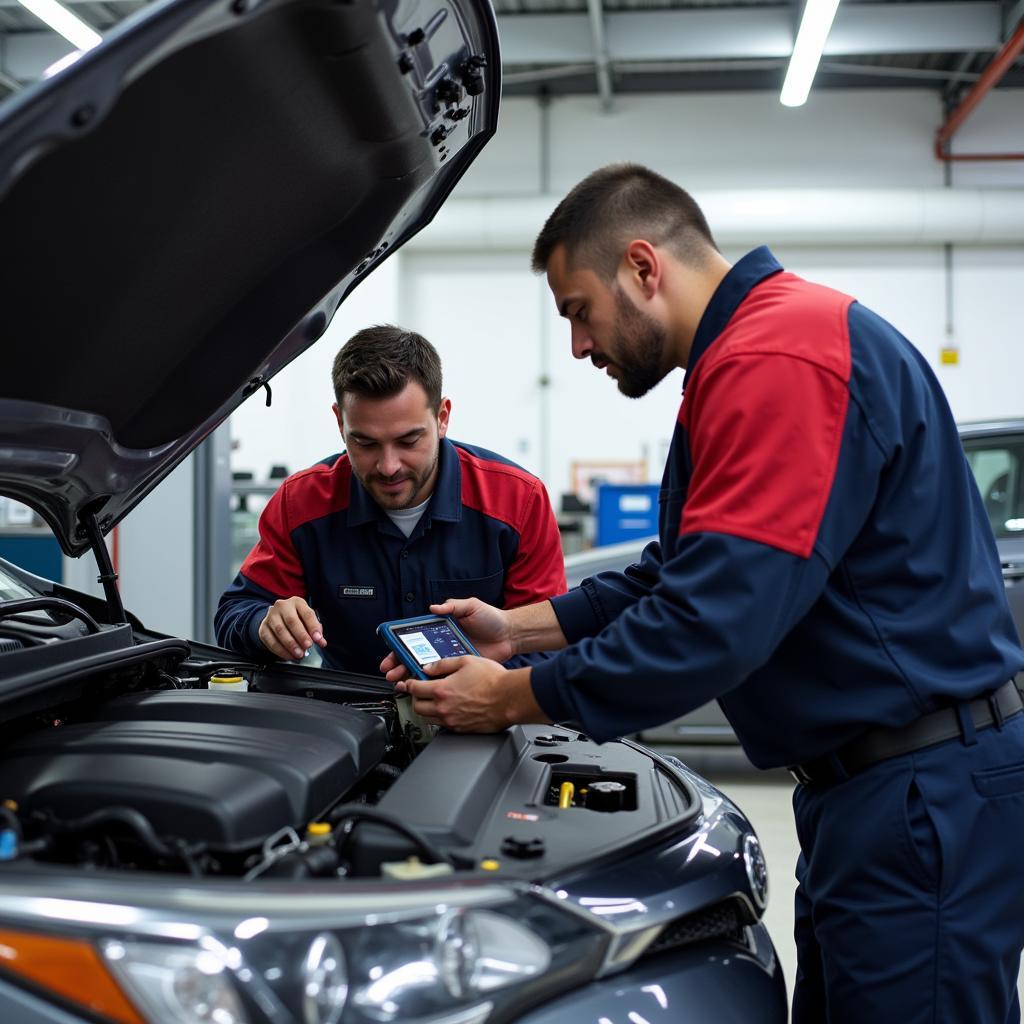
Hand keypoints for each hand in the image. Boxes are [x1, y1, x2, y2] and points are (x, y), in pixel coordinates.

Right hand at [258, 597, 326, 660]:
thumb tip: (321, 642)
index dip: (313, 627)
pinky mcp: (263, 628)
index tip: (318, 638)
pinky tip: (288, 655)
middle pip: (292, 621)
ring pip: (280, 630)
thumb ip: (316, 631)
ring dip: (290, 644)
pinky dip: (280, 650)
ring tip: (299, 653)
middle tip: (307, 646)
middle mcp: (282, 606)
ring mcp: (271, 616)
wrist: (277, 618)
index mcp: (297, 602)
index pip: (307, 614)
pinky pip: (270, 640)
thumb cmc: (296, 619)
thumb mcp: (307, 620)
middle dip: (301, 636)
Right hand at [380, 597, 514, 685]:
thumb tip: (434, 607)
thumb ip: (453, 606)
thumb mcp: (471, 606)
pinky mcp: (460, 671)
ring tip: (400, 683)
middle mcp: (442, 645)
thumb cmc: (491, 619)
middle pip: (416, 656)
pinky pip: (443, 679)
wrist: (510, 635)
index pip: (415, 638)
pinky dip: (431, 685)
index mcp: (441, 630)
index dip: (401, 646)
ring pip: (426, 670)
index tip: (391, 653)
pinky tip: (421, 689)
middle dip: (400, 665)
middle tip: (391, 673)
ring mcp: (450, 660)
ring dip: (411, 677)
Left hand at [406, 658, 548, 732]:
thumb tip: (429, 667)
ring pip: (428, 719)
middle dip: (415, 698)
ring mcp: (452, 721)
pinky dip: (440, 717)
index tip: (408, 682)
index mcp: (442, 689)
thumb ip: (444, 663)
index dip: (408, 684)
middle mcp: (444, 708)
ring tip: (433, 701)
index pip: (415, 688)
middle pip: (417, 707)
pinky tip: (448, 709)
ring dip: (426, 709)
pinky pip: (442, 725)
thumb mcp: (466, 661)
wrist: (510, 698)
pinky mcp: (461, 729)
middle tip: (419, 692)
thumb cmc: (493, 680)